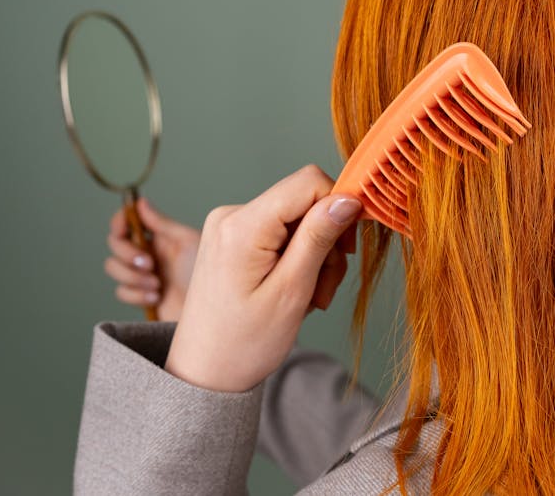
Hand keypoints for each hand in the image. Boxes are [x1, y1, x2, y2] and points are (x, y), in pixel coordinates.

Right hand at [104, 197, 199, 321]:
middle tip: (150, 264)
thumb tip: (140, 201)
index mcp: (160, 236)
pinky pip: (121, 292)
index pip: (129, 220)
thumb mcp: (188, 242)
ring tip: (157, 285)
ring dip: (132, 276)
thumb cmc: (210, 273)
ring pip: (113, 267)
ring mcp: (143, 274)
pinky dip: (136, 295)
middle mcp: (149, 252)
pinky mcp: (140, 296)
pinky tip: (156, 297)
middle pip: (115, 243)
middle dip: (127, 253)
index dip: (120, 221)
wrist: (213, 311)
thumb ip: (162, 223)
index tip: (124, 229)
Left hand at [164, 164, 361, 392]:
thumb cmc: (243, 343)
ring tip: (309, 298)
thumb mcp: (292, 292)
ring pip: (297, 219)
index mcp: (242, 226)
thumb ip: (319, 237)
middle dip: (326, 241)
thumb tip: (348, 197)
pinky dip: (296, 259)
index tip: (349, 247)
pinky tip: (295, 290)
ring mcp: (229, 225)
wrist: (204, 373)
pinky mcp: (233, 237)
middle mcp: (231, 215)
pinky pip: (280, 232)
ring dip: (314, 256)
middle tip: (325, 288)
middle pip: (304, 202)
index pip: (308, 182)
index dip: (339, 206)